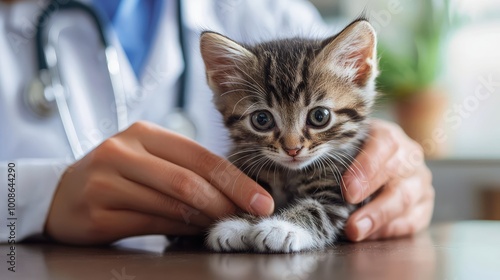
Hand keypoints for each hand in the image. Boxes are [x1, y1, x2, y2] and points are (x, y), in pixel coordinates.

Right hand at [45, 121, 273, 244]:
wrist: (62, 193)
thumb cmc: (118, 174)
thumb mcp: (149, 159)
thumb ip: (186, 170)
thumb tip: (235, 195)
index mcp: (143, 133)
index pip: (200, 156)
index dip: (236, 180)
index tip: (262, 199)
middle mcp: (123, 151)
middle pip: (188, 180)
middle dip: (227, 202)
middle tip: (251, 217)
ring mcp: (107, 181)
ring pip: (172, 204)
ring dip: (207, 218)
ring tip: (227, 224)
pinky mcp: (97, 212)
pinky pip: (152, 223)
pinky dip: (181, 229)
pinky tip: (197, 231)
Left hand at [343, 119, 433, 240]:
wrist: (379, 161)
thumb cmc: (352, 154)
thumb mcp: (343, 147)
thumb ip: (332, 155)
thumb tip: (303, 168)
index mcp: (388, 136)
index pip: (383, 145)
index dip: (366, 168)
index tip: (347, 190)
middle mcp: (409, 156)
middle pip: (396, 176)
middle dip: (372, 202)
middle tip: (351, 222)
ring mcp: (419, 180)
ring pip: (406, 199)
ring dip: (379, 219)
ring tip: (356, 232)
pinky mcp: (423, 203)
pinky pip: (413, 220)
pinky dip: (391, 229)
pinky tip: (370, 235)